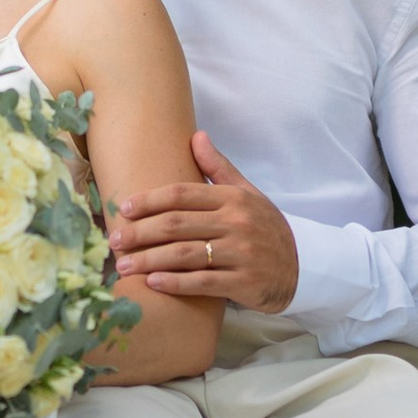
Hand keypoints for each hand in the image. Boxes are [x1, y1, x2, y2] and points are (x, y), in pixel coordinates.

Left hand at [108, 131, 298, 312]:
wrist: (303, 266)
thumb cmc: (267, 228)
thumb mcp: (248, 193)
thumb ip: (220, 167)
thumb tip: (196, 135)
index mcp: (232, 198)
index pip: (181, 194)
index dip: (148, 200)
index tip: (123, 208)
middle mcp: (236, 223)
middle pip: (176, 224)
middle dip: (139, 232)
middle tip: (114, 239)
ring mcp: (241, 253)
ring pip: (184, 254)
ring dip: (148, 260)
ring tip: (123, 267)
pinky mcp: (244, 282)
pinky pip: (202, 282)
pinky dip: (174, 282)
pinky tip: (152, 283)